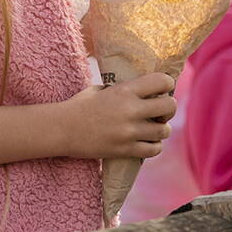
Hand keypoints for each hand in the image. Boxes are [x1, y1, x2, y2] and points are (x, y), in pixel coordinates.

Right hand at [54, 71, 176, 159]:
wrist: (61, 129)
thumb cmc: (80, 105)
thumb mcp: (102, 89)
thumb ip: (124, 89)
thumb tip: (144, 90)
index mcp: (125, 90)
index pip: (162, 81)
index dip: (167, 84)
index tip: (161, 90)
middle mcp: (130, 110)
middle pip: (170, 106)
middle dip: (168, 109)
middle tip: (159, 112)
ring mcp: (129, 131)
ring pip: (165, 131)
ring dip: (161, 130)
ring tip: (152, 129)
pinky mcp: (125, 150)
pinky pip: (154, 149)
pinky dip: (154, 146)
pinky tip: (147, 143)